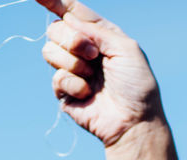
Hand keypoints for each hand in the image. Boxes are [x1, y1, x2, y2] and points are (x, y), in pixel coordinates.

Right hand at [35, 0, 181, 159]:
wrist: (133, 121)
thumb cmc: (137, 85)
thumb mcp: (125, 48)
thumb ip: (97, 29)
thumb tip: (69, 17)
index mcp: (100, 35)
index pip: (72, 12)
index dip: (55, 2)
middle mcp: (84, 50)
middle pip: (56, 29)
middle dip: (72, 40)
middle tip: (93, 55)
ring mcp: (72, 70)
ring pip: (49, 51)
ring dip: (72, 63)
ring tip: (92, 77)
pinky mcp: (64, 91)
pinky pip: (56, 77)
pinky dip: (74, 84)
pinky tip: (88, 94)